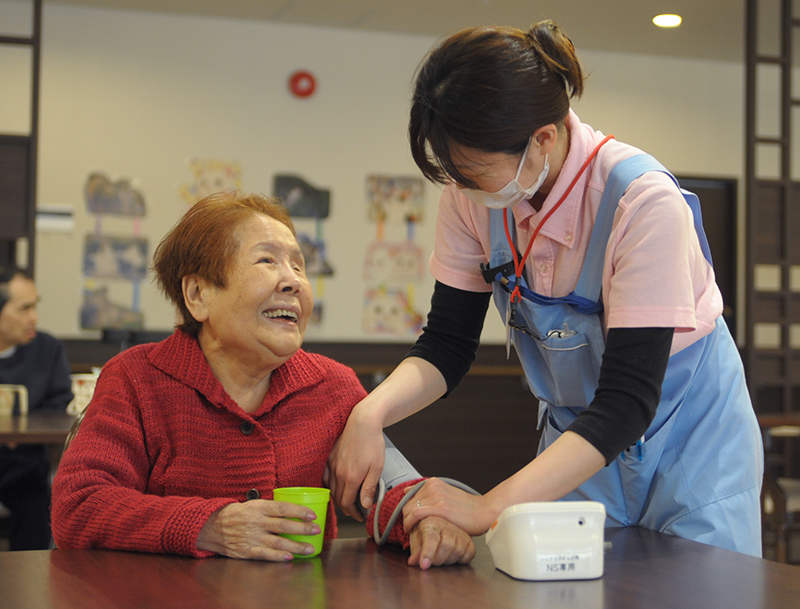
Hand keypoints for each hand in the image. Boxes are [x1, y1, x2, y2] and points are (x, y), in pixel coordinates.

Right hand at [196, 500, 320, 560]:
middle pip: (284, 526)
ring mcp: (252, 537)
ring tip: (309, 549)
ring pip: (278, 543)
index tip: (312, 515)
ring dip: (296, 546)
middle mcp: (256, 522)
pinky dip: (278, 557)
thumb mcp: (253, 504)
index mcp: (258, 508)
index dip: (299, 511)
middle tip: (316, 530)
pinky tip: (290, 557)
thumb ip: (270, 508)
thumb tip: (293, 510)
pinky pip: (265, 554)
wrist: (211, 526)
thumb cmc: (237, 514)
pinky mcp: (247, 551)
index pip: (283, 508)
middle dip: (302, 529)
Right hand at [327, 405, 384, 520]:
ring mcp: (332, 464)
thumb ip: (369, 489)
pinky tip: (334, 486)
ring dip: (337, 497)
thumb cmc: (372, 443)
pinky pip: (325, 476)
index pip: (346, 503)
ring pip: (331, 488)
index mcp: (351, 478)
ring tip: (346, 500)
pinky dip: (329, 485)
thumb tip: (365, 506)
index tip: (359, 516)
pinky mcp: (329, 457)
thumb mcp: (376, 468)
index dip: (352, 513)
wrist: (363, 422)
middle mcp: (338, 473)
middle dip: (345, 507)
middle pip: (337, 498)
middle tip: (354, 511)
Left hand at [402, 478, 494, 536]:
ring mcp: (436, 496)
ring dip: (408, 523)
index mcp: (433, 483)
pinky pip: (415, 515)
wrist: (485, 512)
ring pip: (409, 510)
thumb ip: (427, 494)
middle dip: (406, 518)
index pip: (409, 497)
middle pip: (407, 504)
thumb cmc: (466, 508)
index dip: (408, 511)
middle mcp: (433, 487)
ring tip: (414, 532)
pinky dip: (409, 524)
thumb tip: (407, 491)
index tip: (411, 521)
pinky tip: (413, 530)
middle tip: (412, 529)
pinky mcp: (439, 507)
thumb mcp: (444, 495)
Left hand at [408, 516, 474, 569]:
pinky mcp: (469, 540)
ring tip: (440, 558)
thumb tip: (412, 562)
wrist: (436, 523)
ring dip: (448, 560)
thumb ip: (415, 551)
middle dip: (437, 559)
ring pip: (458, 551)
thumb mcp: (416, 540)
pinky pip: (469, 553)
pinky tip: (452, 557)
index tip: (424, 566)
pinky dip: (461, 560)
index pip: (431, 538)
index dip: (427, 553)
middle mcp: (447, 526)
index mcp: (431, 523)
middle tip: (431, 561)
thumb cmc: (424, 533)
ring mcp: (460, 532)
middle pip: (446, 546)